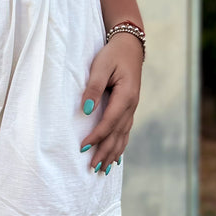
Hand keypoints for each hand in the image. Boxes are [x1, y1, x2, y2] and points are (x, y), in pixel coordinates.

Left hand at [79, 32, 142, 171]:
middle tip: (92, 168)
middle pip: (117, 134)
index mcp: (126, 96)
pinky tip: (116, 159)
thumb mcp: (101, 66)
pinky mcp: (129, 108)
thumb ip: (93, 88)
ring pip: (122, 136)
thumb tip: (85, 109)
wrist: (130, 46)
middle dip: (105, 152)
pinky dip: (120, 146)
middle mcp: (131, 106)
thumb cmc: (112, 54)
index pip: (109, 122)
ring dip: (113, 153)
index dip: (96, 137)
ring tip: (103, 169)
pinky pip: (125, 132)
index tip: (82, 148)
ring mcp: (132, 108)